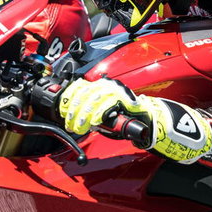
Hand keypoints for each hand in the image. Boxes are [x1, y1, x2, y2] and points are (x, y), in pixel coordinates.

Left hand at [58, 78, 211, 162]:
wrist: (149, 122)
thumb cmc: (126, 119)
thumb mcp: (102, 115)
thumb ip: (89, 113)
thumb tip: (73, 117)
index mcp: (100, 87)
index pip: (78, 87)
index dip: (68, 98)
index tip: (62, 111)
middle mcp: (107, 85)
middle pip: (84, 93)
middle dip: (74, 111)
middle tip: (71, 125)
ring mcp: (117, 90)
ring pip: (93, 98)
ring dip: (84, 114)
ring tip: (80, 126)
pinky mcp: (125, 98)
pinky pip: (108, 103)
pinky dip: (98, 113)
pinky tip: (94, 121)